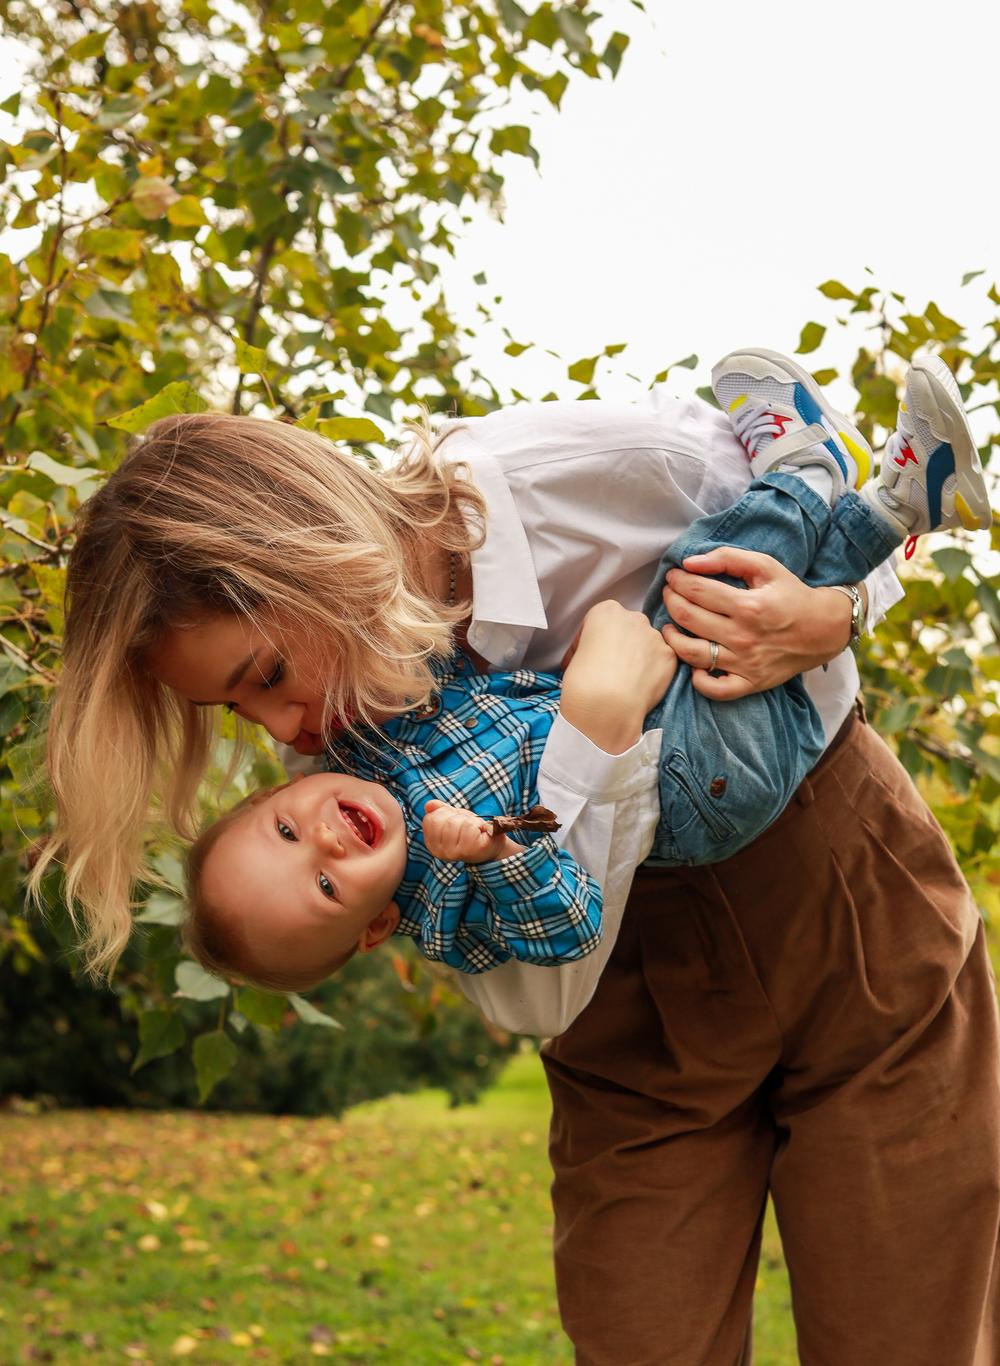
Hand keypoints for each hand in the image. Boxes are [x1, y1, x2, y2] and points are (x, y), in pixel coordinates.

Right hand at [422, 800, 519, 863]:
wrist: (493, 842)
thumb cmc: (471, 830)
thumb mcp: (454, 817)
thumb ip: (441, 810)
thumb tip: (429, 805)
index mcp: (432, 843)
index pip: (430, 819)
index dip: (445, 813)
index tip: (456, 819)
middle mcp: (439, 851)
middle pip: (441, 821)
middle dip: (457, 817)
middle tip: (467, 825)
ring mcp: (454, 853)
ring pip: (454, 823)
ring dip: (468, 820)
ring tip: (475, 829)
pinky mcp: (470, 851)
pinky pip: (469, 826)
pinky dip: (477, 824)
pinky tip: (481, 832)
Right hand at [561, 600, 676, 752]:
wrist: (605, 705)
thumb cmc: (584, 681)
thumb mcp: (576, 652)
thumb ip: (592, 643)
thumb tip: (596, 652)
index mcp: (606, 611)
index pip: (603, 620)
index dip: (598, 639)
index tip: (596, 653)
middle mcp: (633, 617)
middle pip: (629, 627)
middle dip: (623, 643)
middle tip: (613, 667)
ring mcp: (654, 636)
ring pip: (648, 643)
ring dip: (640, 657)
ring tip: (627, 680)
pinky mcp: (669, 656)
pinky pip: (661, 660)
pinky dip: (653, 671)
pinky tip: (641, 685)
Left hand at [660, 547, 855, 699]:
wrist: (824, 629)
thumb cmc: (791, 594)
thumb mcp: (766, 567)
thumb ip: (728, 558)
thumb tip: (690, 562)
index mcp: (747, 606)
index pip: (696, 590)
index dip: (677, 581)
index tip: (673, 576)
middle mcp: (743, 636)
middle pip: (688, 618)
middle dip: (670, 601)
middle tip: (669, 594)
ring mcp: (745, 663)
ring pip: (691, 654)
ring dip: (671, 638)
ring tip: (669, 626)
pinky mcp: (749, 683)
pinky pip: (714, 689)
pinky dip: (698, 680)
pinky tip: (693, 665)